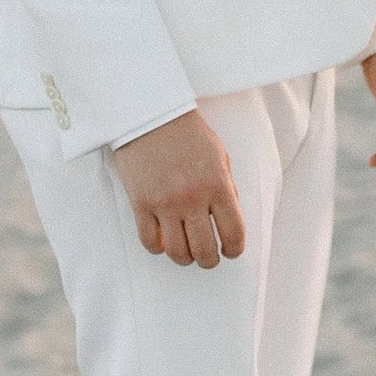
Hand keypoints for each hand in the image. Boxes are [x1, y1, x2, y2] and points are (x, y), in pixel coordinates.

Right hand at [112, 109, 245, 266]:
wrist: (151, 115)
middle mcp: (193, 199)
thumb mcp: (220, 157)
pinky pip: (150, 241)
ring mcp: (165, 204)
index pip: (233, 233)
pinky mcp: (140, 204)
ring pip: (177, 252)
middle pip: (205, 250)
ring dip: (185, 258)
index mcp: (218, 186)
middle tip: (209, 257)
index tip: (231, 251)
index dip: (235, 249)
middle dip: (210, 260)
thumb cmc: (189, 134)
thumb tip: (229, 219)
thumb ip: (227, 189)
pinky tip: (163, 242)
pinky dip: (158, 248)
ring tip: (187, 254)